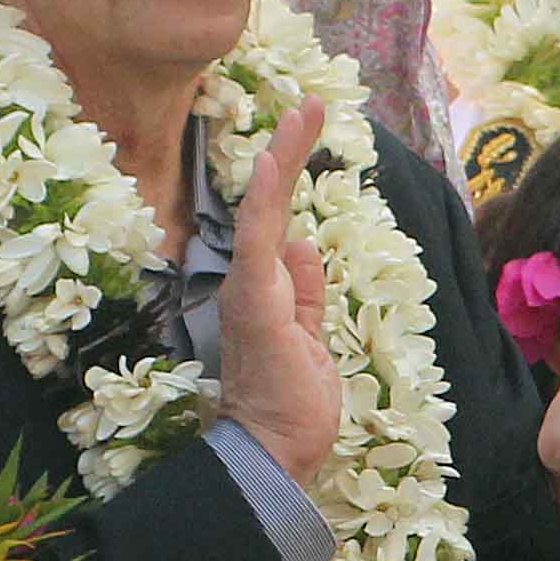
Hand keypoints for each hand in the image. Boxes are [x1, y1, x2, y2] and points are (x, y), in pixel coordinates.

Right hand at [211, 99, 337, 487]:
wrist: (271, 456)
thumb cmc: (291, 405)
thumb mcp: (309, 338)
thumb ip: (305, 293)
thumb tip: (301, 245)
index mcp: (267, 291)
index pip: (279, 222)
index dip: (289, 177)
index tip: (306, 131)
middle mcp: (252, 284)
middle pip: (268, 206)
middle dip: (289, 152)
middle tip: (310, 104)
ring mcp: (249, 292)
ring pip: (263, 213)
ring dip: (283, 160)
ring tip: (302, 113)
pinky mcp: (255, 305)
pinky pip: (258, 244)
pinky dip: (263, 202)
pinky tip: (270, 163)